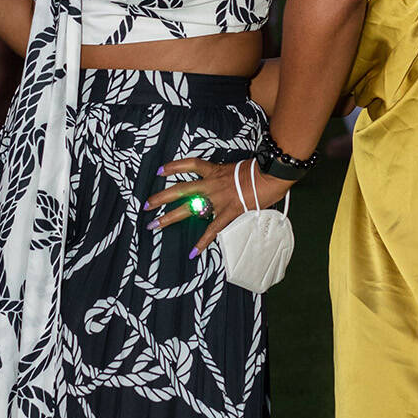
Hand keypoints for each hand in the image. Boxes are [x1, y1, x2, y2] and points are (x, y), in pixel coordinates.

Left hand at [144, 158, 290, 259]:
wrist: (271, 174)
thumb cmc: (259, 168)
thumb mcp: (239, 167)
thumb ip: (228, 175)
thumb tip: (227, 181)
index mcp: (214, 170)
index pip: (189, 165)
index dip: (173, 167)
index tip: (160, 171)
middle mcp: (211, 184)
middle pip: (180, 189)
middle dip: (161, 197)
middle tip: (146, 205)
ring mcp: (218, 199)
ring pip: (188, 208)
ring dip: (170, 217)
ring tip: (155, 225)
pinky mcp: (229, 212)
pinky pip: (212, 229)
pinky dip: (202, 242)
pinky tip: (192, 252)